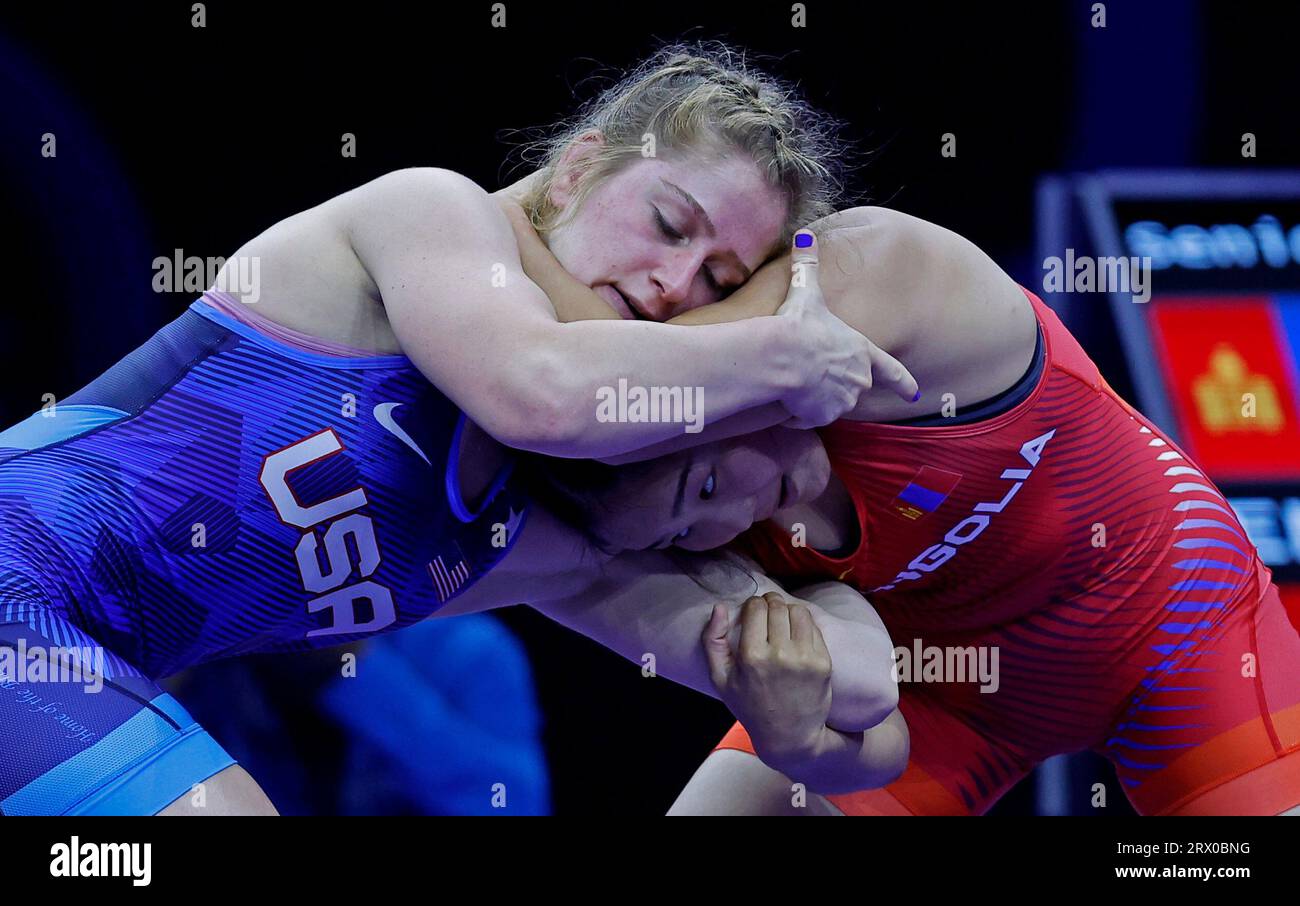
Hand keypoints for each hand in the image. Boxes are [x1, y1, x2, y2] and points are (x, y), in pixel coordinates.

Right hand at [703, 593, 832, 764]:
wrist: (789, 737)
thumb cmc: (750, 706)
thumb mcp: (721, 679)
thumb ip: (713, 640)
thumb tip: (719, 607)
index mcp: (752, 656)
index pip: (756, 608)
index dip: (753, 605)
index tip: (753, 612)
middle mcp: (780, 655)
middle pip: (777, 606)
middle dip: (771, 603)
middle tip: (768, 612)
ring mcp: (805, 658)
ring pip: (799, 612)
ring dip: (790, 611)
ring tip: (783, 621)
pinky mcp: (823, 663)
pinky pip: (814, 628)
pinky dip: (804, 626)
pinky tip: (796, 636)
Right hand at [776, 231, 917, 427]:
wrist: (782, 356)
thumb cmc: (798, 323)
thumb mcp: (806, 292)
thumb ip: (807, 266)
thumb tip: (803, 236)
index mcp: (862, 351)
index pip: (892, 371)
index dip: (904, 383)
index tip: (915, 395)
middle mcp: (858, 380)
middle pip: (852, 387)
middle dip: (834, 383)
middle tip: (811, 375)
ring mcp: (841, 401)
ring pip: (830, 404)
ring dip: (815, 398)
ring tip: (795, 383)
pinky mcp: (821, 416)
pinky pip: (808, 418)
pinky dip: (798, 413)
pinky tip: (786, 398)